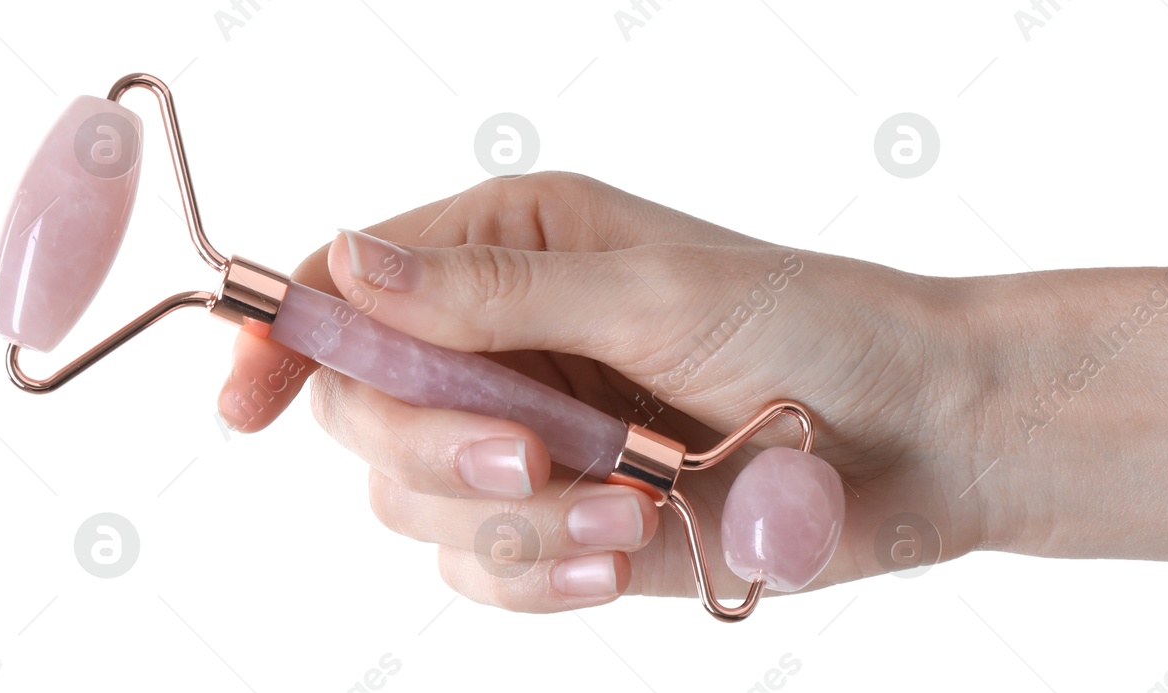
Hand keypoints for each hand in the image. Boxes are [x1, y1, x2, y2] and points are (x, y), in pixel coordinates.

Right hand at [217, 172, 1001, 611]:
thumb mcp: (652, 291)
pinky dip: (537, 578)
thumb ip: (492, 297)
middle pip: (368, 416)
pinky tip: (619, 556)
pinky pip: (486, 576)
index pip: (350, 291)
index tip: (247, 402)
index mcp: (512, 251)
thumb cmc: (815, 326)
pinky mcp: (570, 525)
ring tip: (627, 513)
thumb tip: (343, 268)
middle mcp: (505, 344)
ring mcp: (535, 443)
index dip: (284, 342)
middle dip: (441, 452)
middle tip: (536, 459)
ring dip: (511, 526)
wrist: (921, 437)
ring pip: (418, 510)